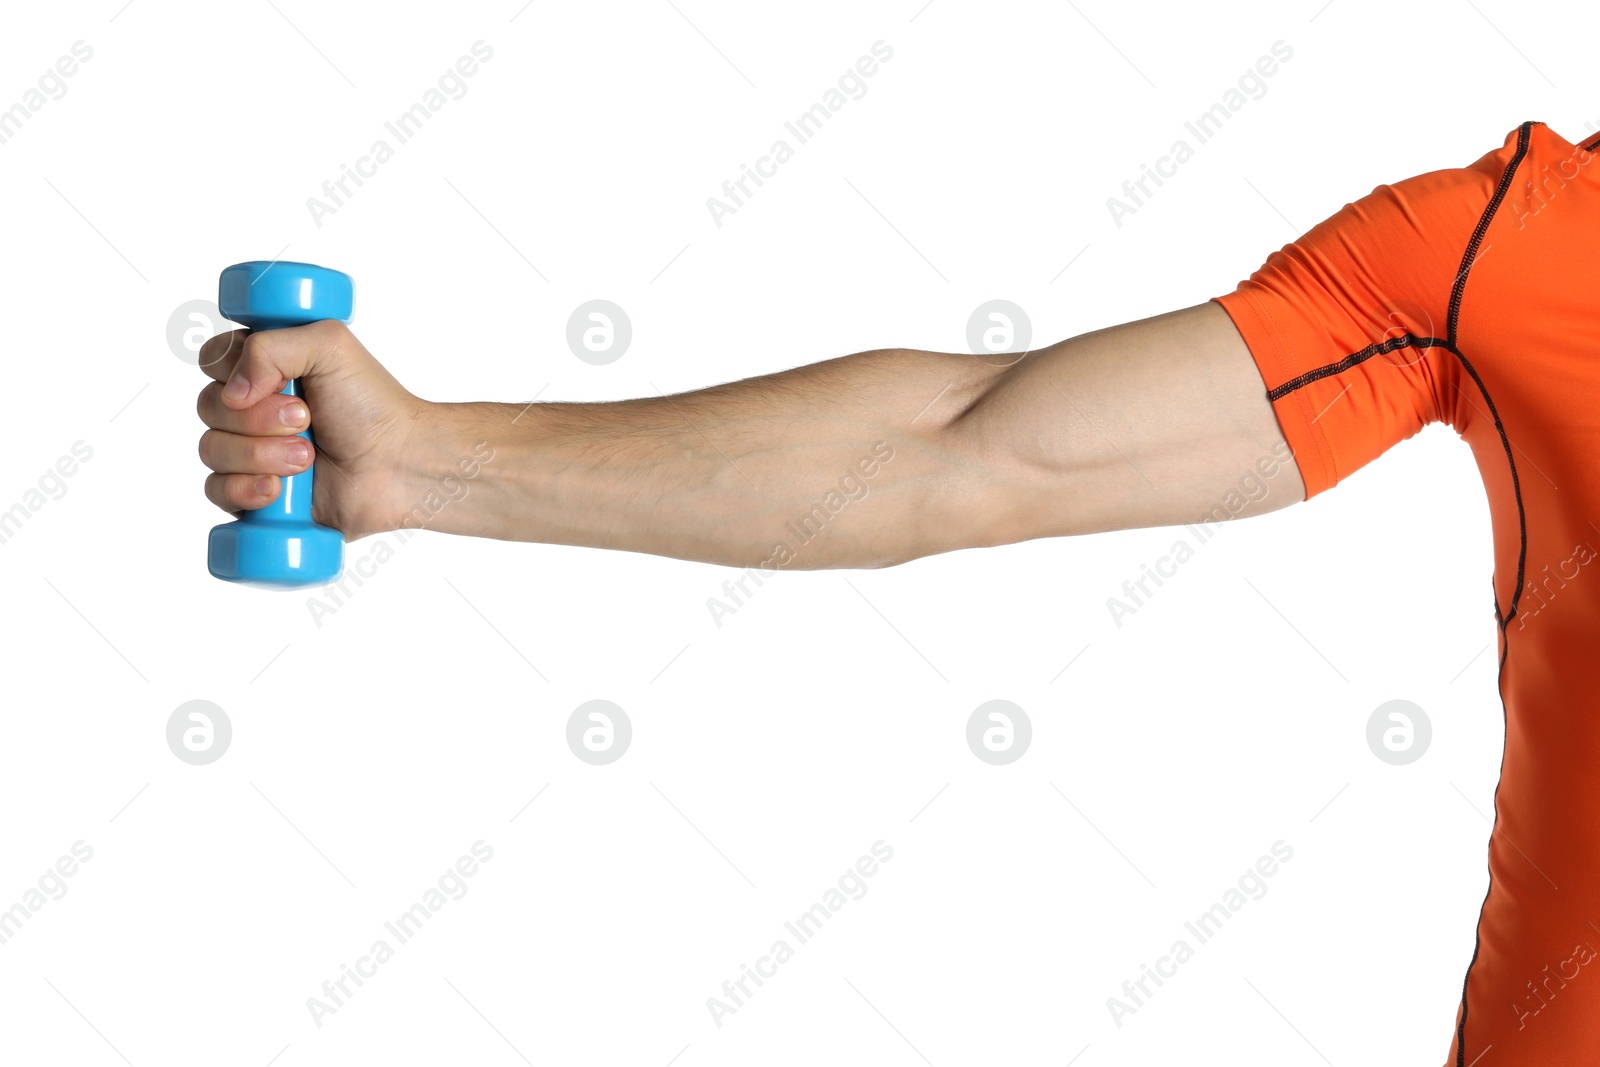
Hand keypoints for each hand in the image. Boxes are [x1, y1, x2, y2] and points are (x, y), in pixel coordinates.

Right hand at [195, 320, 425, 539]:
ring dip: (259, 454)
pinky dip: (245, 489)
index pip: (212, 360)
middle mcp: (253, 408)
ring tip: (307, 458)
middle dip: (257, 417)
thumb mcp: (330, 346)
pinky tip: (278, 490)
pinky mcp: (256, 493)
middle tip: (306, 420)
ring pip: (210, 450)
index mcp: (266, 367)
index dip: (234, 371)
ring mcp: (252, 452)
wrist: (399, 467)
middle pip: (207, 406)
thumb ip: (270, 345)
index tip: (280, 383)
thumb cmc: (372, 406)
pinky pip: (217, 491)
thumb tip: (232, 390)